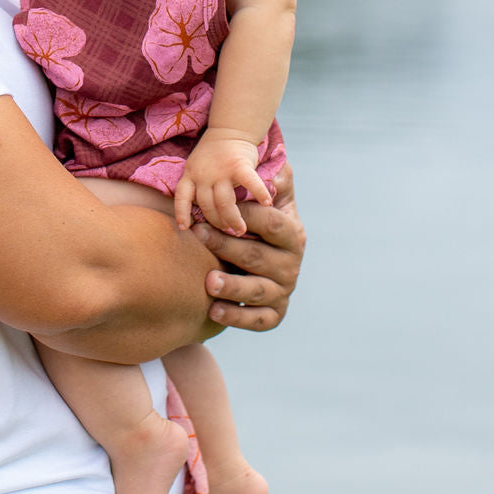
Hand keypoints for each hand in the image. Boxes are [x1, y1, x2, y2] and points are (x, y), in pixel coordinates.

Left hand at [174, 129, 271, 234]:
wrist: (230, 129)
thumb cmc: (215, 153)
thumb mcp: (198, 167)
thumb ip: (198, 186)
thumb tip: (197, 213)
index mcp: (191, 174)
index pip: (181, 196)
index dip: (181, 212)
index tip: (184, 228)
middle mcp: (203, 174)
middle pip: (206, 206)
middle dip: (216, 222)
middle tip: (228, 233)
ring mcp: (220, 170)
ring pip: (223, 202)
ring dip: (232, 218)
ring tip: (241, 229)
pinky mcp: (239, 165)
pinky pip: (249, 183)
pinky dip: (258, 193)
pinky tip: (267, 203)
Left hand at [190, 164, 304, 332]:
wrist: (261, 262)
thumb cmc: (260, 223)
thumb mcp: (272, 200)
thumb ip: (274, 181)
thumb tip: (274, 173)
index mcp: (293, 234)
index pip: (272, 223)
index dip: (247, 215)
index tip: (219, 207)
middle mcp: (291, 265)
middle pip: (257, 256)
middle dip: (227, 245)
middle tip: (199, 234)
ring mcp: (282, 291)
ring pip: (256, 291)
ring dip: (232, 287)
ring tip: (209, 282)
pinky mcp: (274, 314)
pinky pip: (257, 321)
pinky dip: (237, 318)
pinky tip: (213, 312)